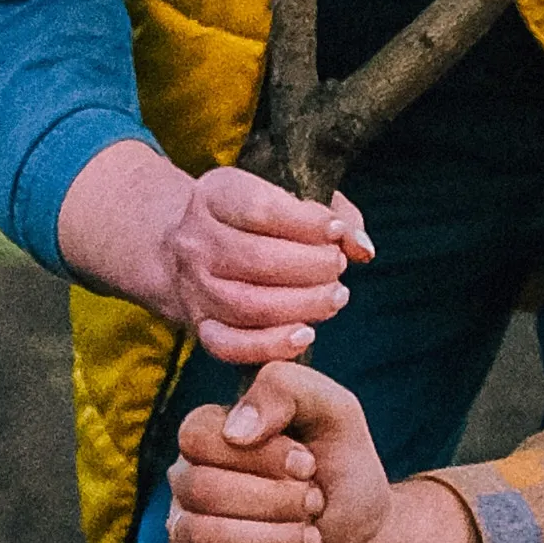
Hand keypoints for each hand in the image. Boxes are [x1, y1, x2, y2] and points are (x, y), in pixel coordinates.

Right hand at [165, 359, 492, 542]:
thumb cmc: (346, 478)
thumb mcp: (336, 415)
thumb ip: (287, 390)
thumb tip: (237, 429)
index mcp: (214, 434)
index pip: (197, 436)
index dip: (259, 456)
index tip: (309, 465)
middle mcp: (190, 480)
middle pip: (201, 489)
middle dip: (276, 502)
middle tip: (316, 505)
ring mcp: (186, 532)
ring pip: (202, 536)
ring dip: (273, 542)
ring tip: (310, 542)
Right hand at [166, 166, 375, 365]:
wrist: (181, 251)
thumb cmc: (252, 221)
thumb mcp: (284, 196)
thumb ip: (331, 214)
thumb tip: (362, 247)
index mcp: (215, 195)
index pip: (258, 209)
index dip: (304, 223)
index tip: (336, 232)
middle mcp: (196, 241)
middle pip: (255, 260)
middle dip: (310, 267)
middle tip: (338, 268)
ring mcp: (194, 287)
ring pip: (248, 305)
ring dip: (302, 305)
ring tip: (335, 297)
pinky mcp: (199, 326)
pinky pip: (229, 346)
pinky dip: (270, 346)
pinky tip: (304, 335)